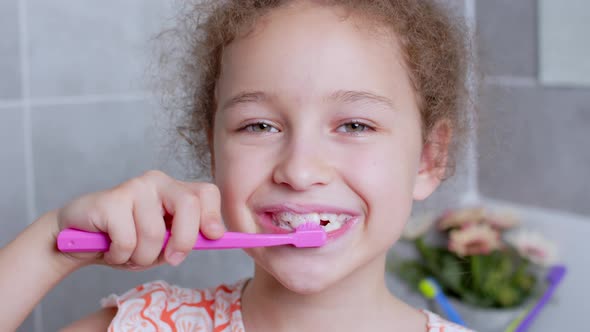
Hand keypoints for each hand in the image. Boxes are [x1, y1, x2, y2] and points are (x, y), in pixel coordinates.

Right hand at [54, 170, 224, 268]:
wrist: (76, 241)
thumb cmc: (125, 242)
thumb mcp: (164, 244)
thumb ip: (188, 237)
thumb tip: (216, 235)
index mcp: (175, 190)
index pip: (207, 193)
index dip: (213, 216)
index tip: (214, 238)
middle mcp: (157, 182)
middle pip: (188, 205)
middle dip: (183, 240)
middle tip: (170, 259)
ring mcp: (133, 188)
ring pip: (155, 234)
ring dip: (142, 257)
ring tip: (128, 253)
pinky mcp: (110, 200)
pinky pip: (127, 241)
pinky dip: (119, 256)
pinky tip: (109, 248)